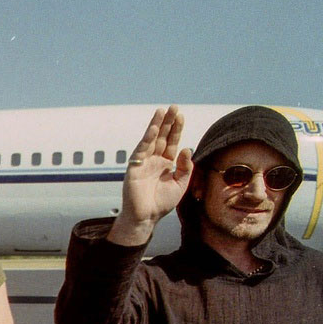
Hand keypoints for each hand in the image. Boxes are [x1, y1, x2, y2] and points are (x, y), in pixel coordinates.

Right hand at [110, 105, 193, 245]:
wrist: (146, 217)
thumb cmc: (162, 203)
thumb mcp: (181, 184)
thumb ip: (186, 167)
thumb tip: (187, 148)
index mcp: (166, 163)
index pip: (173, 142)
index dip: (177, 129)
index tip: (181, 115)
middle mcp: (155, 160)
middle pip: (163, 136)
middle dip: (168, 122)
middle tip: (173, 107)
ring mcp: (144, 162)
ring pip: (151, 139)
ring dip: (157, 124)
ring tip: (162, 110)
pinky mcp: (135, 166)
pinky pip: (142, 149)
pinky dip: (147, 138)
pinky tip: (154, 128)